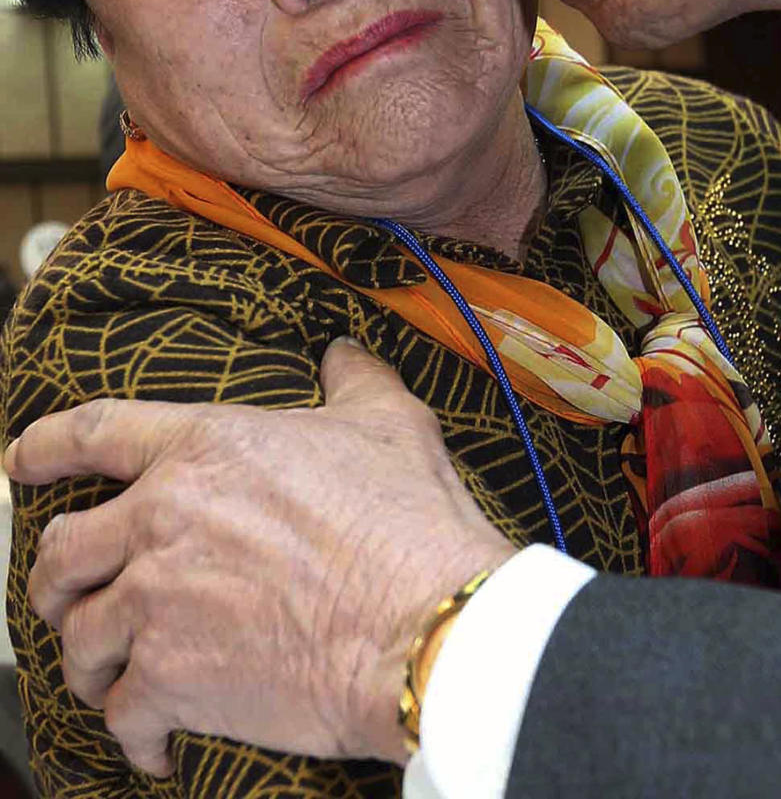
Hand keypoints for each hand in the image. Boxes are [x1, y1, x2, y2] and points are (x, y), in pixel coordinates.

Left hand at [4, 340, 513, 776]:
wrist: (423, 626)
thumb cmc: (407, 522)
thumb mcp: (388, 422)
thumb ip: (353, 380)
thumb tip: (343, 353)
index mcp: (205, 445)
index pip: (92, 432)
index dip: (43, 447)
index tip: (20, 461)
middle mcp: (163, 516)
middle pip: (61, 549)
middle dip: (54, 578)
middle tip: (68, 595)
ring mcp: (157, 600)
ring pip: (78, 637)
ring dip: (90, 660)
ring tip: (111, 677)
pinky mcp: (169, 679)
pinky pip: (119, 713)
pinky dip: (133, 735)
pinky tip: (155, 745)